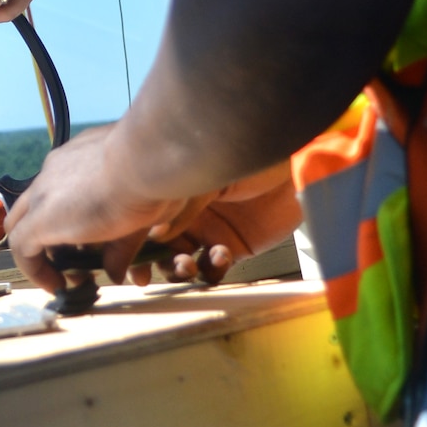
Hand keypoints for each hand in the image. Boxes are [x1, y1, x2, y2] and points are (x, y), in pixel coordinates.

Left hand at [6, 126, 185, 292]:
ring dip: (40, 253)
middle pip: (34, 206)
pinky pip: (22, 247)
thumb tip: (116, 273)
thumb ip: (123, 244)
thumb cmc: (155, 175)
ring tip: (63, 278)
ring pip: (23, 224)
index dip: (66, 218)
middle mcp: (55, 170)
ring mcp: (44, 192)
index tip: (84, 243)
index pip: (59, 190)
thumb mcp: (140, 212)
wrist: (146, 159)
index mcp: (78, 159)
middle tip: (71, 263)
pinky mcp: (40, 218)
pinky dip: (34, 269)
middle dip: (48, 236)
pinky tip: (55, 284)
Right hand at [123, 163, 302, 286]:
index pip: (143, 225)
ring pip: (184, 262)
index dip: (134, 249)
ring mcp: (210, 230)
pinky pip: (215, 267)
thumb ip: (180, 206)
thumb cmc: (247, 156)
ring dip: (181, 269)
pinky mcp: (236, 246)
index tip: (132, 270)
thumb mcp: (204, 176)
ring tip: (187, 265)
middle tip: (158, 270)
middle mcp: (186, 213)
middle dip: (156, 264)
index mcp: (171, 191)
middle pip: (160, 249)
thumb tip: (157, 236)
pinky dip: (213, 267)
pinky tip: (220, 254)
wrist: (294, 164)